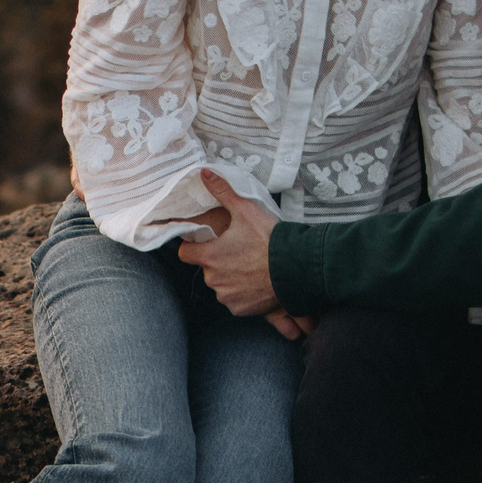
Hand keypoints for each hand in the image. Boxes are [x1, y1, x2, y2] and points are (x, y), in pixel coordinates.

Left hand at [174, 170, 279, 315]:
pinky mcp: (240, 309)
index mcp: (210, 257)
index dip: (193, 247)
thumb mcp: (246, 210)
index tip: (203, 243)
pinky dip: (244, 293)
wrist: (295, 269)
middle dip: (219, 261)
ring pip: (222, 285)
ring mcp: (227, 296)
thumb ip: (223, 191)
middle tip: (239, 250)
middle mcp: (214, 280)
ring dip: (232, 277)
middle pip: (208, 269)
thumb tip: (204, 173)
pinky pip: (235, 301)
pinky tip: (257, 282)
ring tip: (251, 266)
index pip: (186, 253)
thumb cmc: (270, 240)